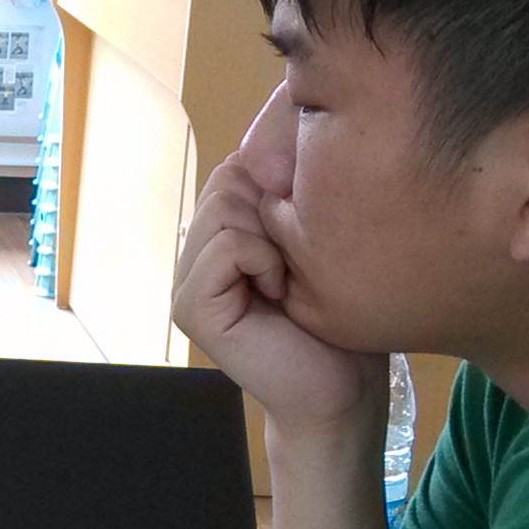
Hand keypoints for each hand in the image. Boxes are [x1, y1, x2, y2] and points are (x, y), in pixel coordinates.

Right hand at [171, 156, 378, 437]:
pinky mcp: (190, 306)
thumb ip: (283, 198)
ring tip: (287, 281)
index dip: (279, 186)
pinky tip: (278, 294)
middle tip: (295, 264)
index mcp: (220, 236)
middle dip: (275, 210)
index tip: (306, 235)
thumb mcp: (314, 240)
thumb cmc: (341, 320)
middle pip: (228, 179)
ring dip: (272, 239)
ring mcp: (186, 282)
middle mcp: (195, 254)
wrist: (342, 390)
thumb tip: (281, 138)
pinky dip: (262, 261)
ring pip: (225, 206)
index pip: (237, 166)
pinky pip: (225, 245)